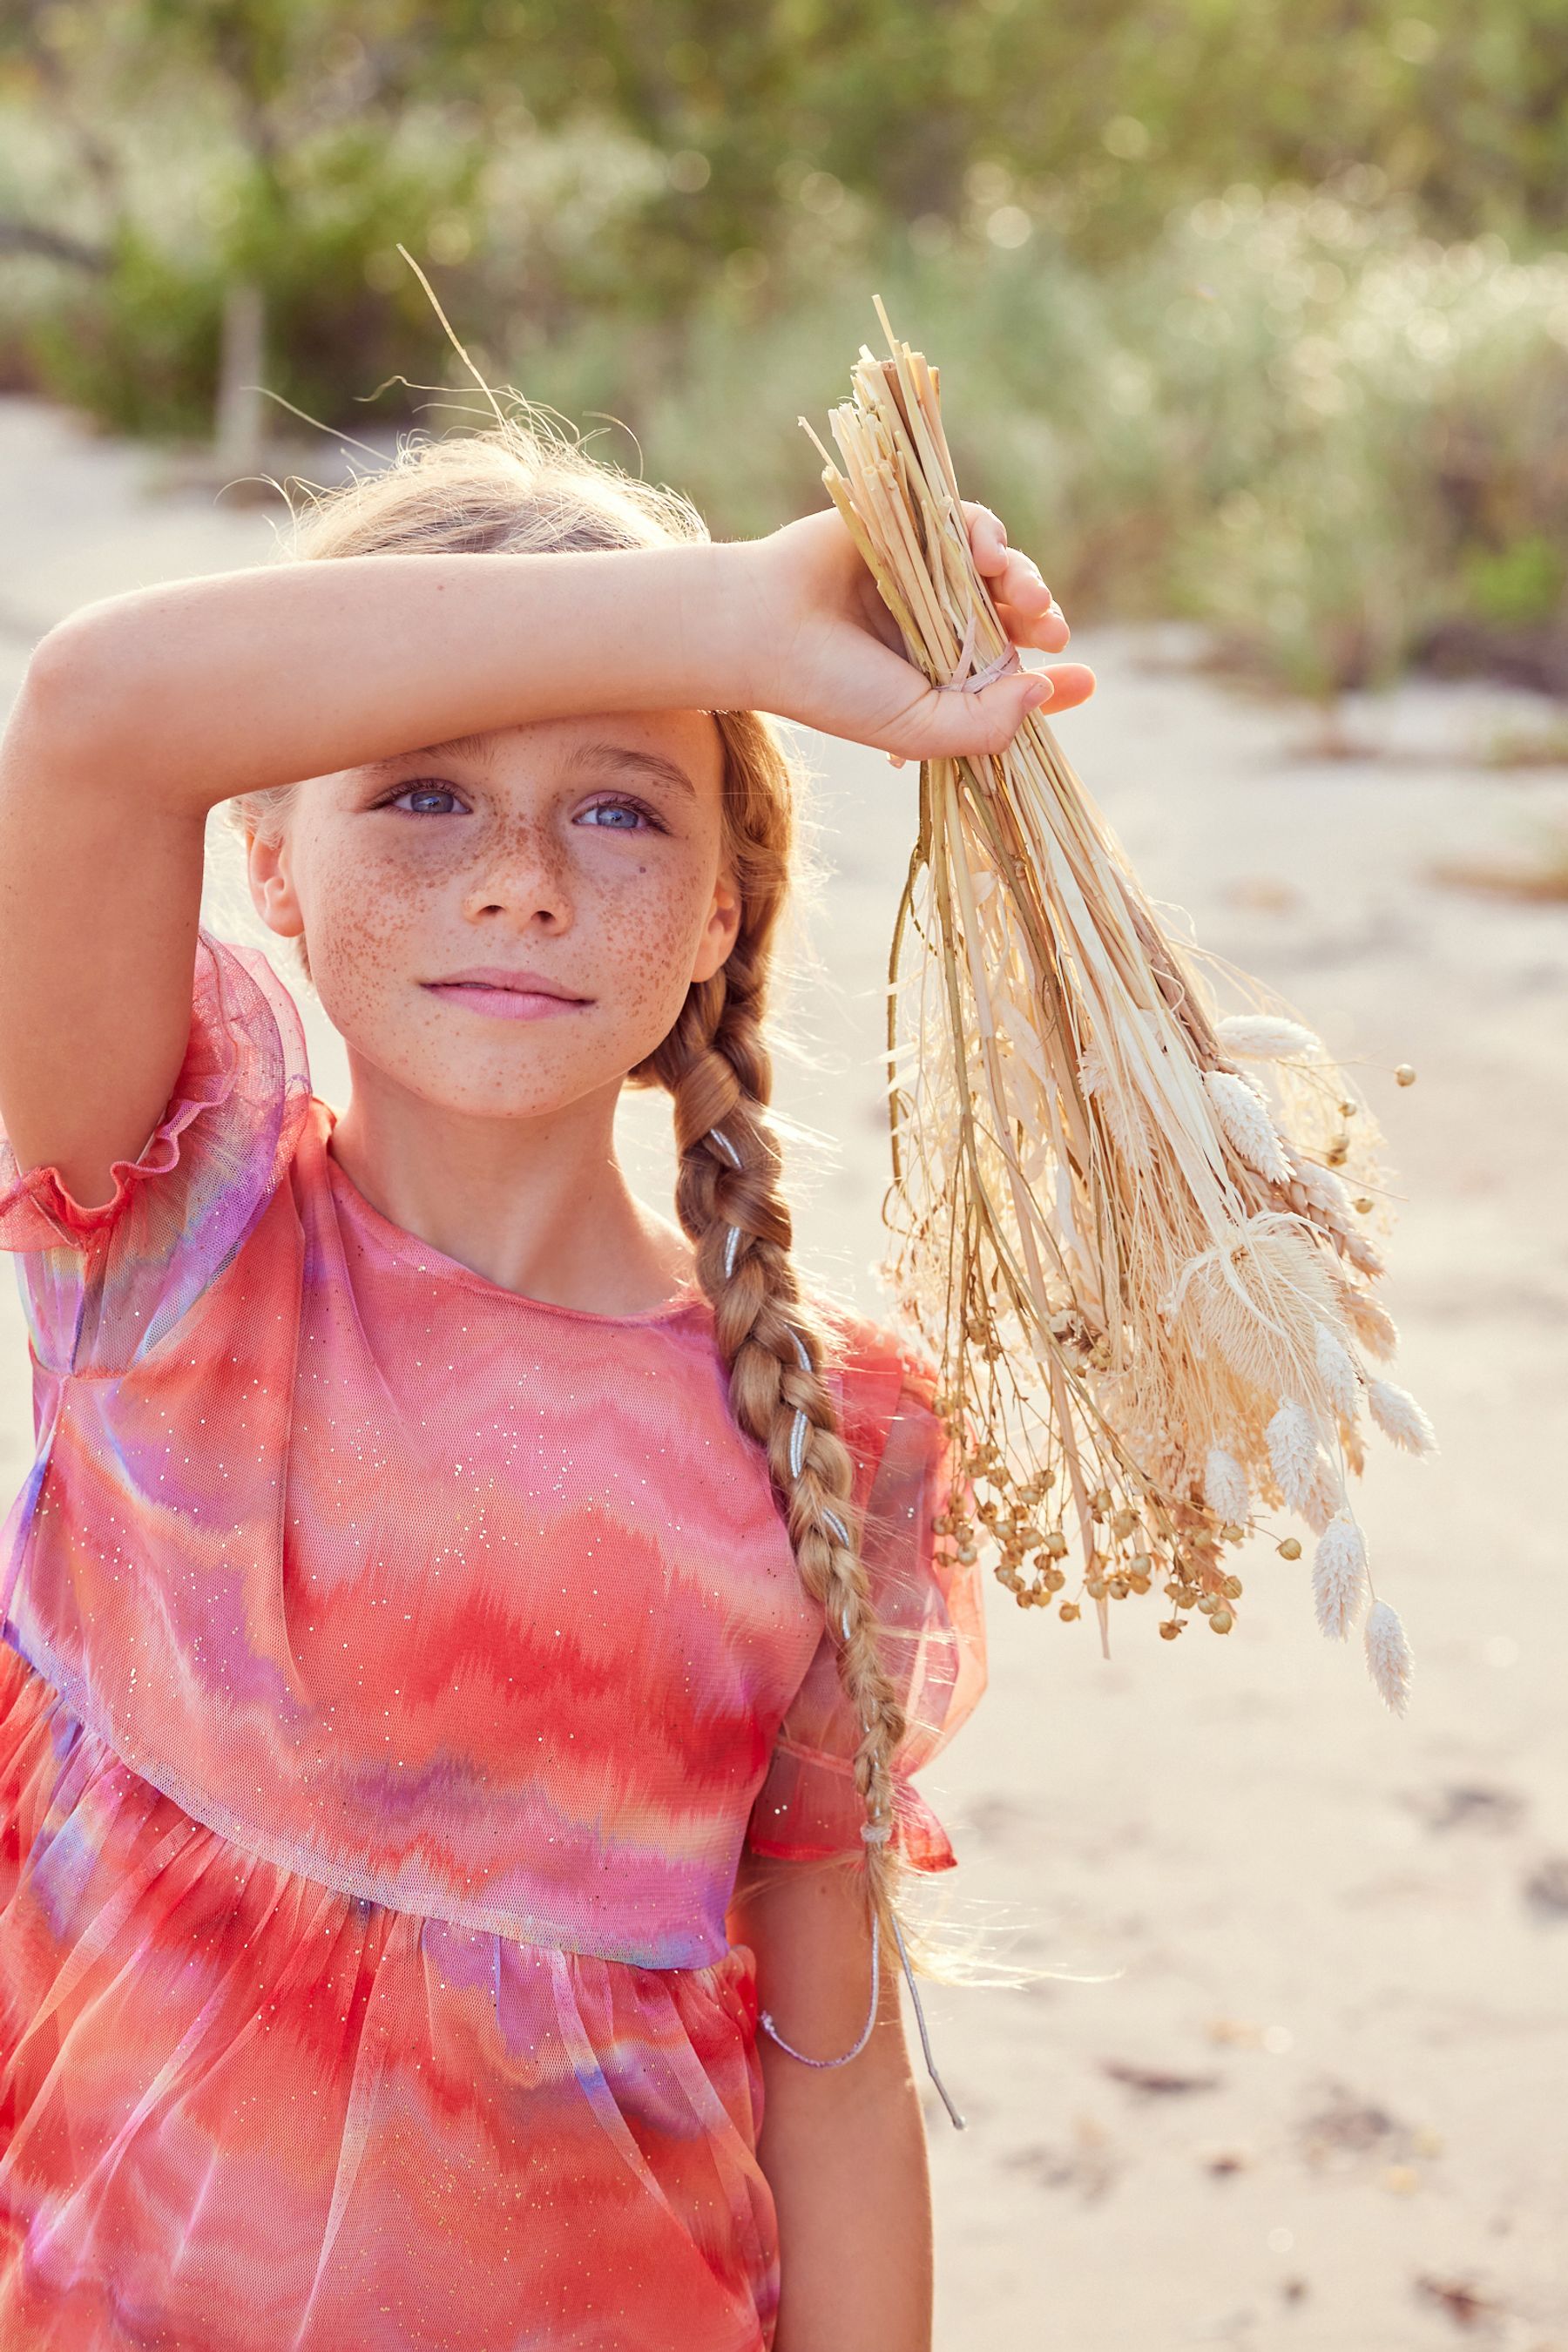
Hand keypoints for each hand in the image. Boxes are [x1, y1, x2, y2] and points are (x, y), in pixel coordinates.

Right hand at [738, 498, 1095, 761]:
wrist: (765, 629)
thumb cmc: (833, 690)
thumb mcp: (918, 729)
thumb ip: (984, 725)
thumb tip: (1042, 690)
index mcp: (940, 681)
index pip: (1012, 682)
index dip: (1056, 683)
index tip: (1086, 681)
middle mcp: (937, 629)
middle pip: (1014, 619)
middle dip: (1042, 620)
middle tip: (1055, 632)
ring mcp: (924, 577)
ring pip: (998, 570)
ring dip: (1024, 578)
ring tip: (1025, 595)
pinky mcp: (909, 529)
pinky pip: (967, 524)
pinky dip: (987, 534)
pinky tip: (987, 553)